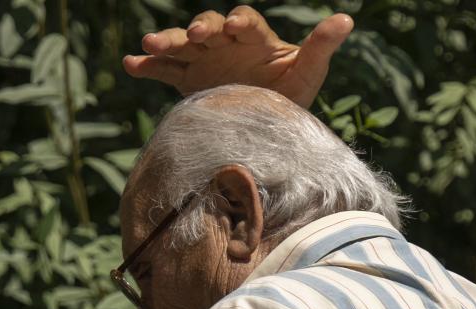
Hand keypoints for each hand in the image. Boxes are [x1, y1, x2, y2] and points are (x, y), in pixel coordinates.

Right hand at [122, 6, 353, 108]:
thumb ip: (321, 46)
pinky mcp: (188, 81)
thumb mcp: (308, 73)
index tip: (232, 26)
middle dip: (198, 29)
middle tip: (194, 37)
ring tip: (149, 44)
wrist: (267, 123)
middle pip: (207, 27)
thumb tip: (346, 19)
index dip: (238, 22)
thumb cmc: (291, 94)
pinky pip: (164, 70)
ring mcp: (204, 61)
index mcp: (254, 39)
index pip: (245, 22)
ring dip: (166, 41)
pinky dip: (147, 66)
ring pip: (181, 45)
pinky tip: (129, 64)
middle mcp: (225, 44)